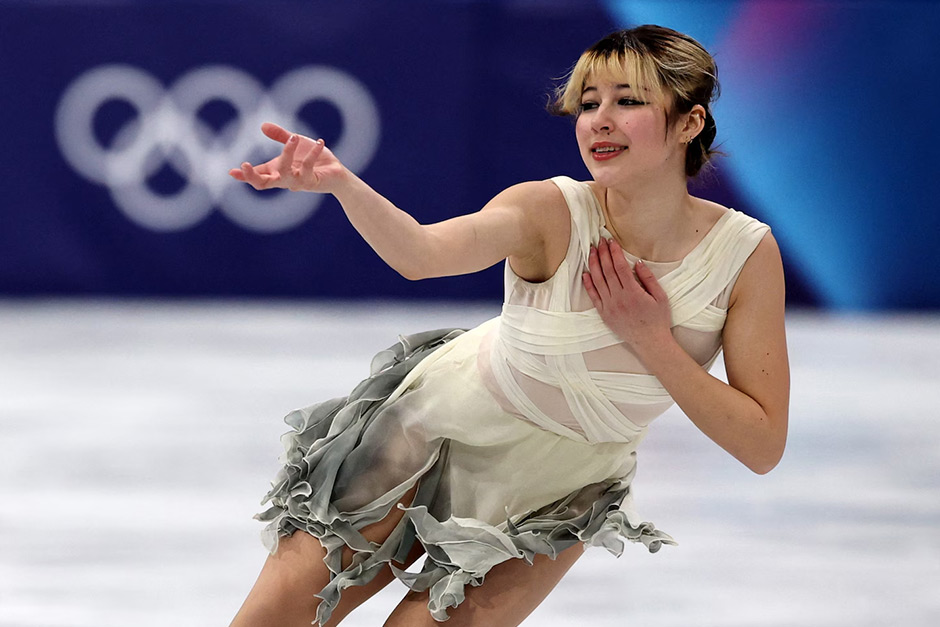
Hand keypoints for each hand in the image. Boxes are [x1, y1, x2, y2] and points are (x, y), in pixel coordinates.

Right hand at [228, 122, 348, 193]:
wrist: (336, 172)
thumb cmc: (314, 159)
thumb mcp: (296, 145)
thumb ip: (280, 136)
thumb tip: (262, 126)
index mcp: (277, 171)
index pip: (257, 176)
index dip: (244, 175)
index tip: (231, 172)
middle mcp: (285, 179)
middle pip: (263, 184)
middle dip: (252, 176)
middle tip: (245, 165)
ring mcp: (297, 182)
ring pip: (285, 173)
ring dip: (287, 153)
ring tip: (294, 137)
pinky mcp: (311, 181)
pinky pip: (308, 167)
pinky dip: (313, 153)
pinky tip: (319, 142)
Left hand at [582, 238, 672, 353]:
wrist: (650, 342)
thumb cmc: (658, 319)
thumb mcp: (660, 297)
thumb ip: (648, 279)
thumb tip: (637, 263)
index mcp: (632, 292)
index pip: (620, 267)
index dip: (614, 252)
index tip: (611, 241)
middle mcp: (618, 298)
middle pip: (607, 271)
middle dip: (603, 254)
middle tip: (600, 241)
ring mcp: (609, 306)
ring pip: (598, 281)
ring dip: (594, 264)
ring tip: (592, 252)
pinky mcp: (604, 314)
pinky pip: (593, 296)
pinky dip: (588, 284)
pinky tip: (586, 273)